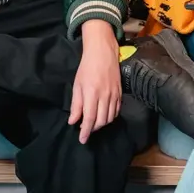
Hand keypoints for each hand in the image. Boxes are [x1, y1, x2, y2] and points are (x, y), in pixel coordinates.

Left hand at [70, 20, 121, 143]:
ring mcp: (114, 94)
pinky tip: (104, 116)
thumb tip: (73, 121)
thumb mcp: (77, 85)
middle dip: (94, 129)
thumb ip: (76, 104)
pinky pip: (117, 110)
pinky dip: (110, 117)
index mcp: (91, 93)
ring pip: (110, 117)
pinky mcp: (120, 93)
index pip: (90, 118)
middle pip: (101, 120)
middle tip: (86, 130)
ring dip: (102, 124)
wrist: (103, 53)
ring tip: (94, 123)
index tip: (82, 140)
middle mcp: (104, 95)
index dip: (86, 131)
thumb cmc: (87, 68)